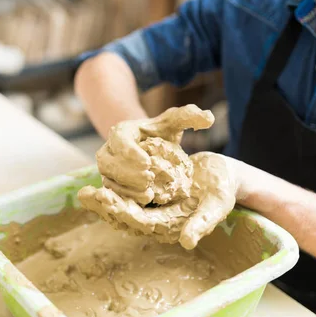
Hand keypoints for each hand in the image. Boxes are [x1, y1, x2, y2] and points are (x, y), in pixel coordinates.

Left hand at [79, 152, 239, 249]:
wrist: (222, 175)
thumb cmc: (223, 188)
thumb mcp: (217, 203)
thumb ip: (203, 223)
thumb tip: (187, 243)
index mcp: (172, 226)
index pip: (141, 221)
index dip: (122, 211)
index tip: (105, 197)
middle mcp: (159, 222)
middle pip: (126, 217)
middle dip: (106, 207)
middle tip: (85, 195)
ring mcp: (153, 211)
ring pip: (123, 209)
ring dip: (103, 202)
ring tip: (83, 193)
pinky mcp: (150, 199)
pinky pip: (127, 199)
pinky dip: (112, 193)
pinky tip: (96, 183)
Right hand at [97, 105, 214, 205]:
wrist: (148, 146)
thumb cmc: (161, 133)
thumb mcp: (174, 122)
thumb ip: (190, 116)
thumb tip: (209, 118)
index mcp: (120, 132)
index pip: (119, 140)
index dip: (130, 152)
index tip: (148, 163)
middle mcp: (108, 150)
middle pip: (108, 162)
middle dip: (127, 172)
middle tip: (149, 178)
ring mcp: (107, 169)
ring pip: (109, 179)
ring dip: (127, 188)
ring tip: (149, 193)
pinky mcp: (110, 184)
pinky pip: (113, 193)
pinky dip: (128, 197)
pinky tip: (147, 200)